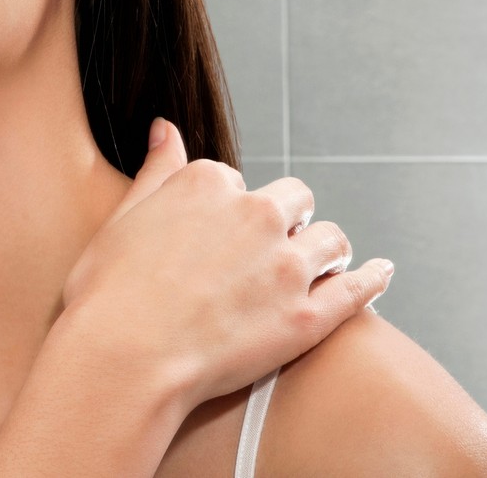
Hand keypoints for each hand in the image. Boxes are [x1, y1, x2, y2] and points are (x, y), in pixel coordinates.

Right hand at [60, 118, 392, 407]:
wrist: (123, 358)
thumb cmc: (108, 293)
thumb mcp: (122, 218)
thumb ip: (155, 170)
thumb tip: (164, 128)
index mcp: (205, 183)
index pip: (233, 180)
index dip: (226, 208)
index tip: (216, 234)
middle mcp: (253, 213)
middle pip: (294, 199)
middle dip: (286, 217)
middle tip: (269, 247)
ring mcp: (284, 266)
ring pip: (331, 239)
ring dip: (324, 248)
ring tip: (313, 265)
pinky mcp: (307, 317)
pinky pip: (357, 288)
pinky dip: (372, 278)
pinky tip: (378, 272)